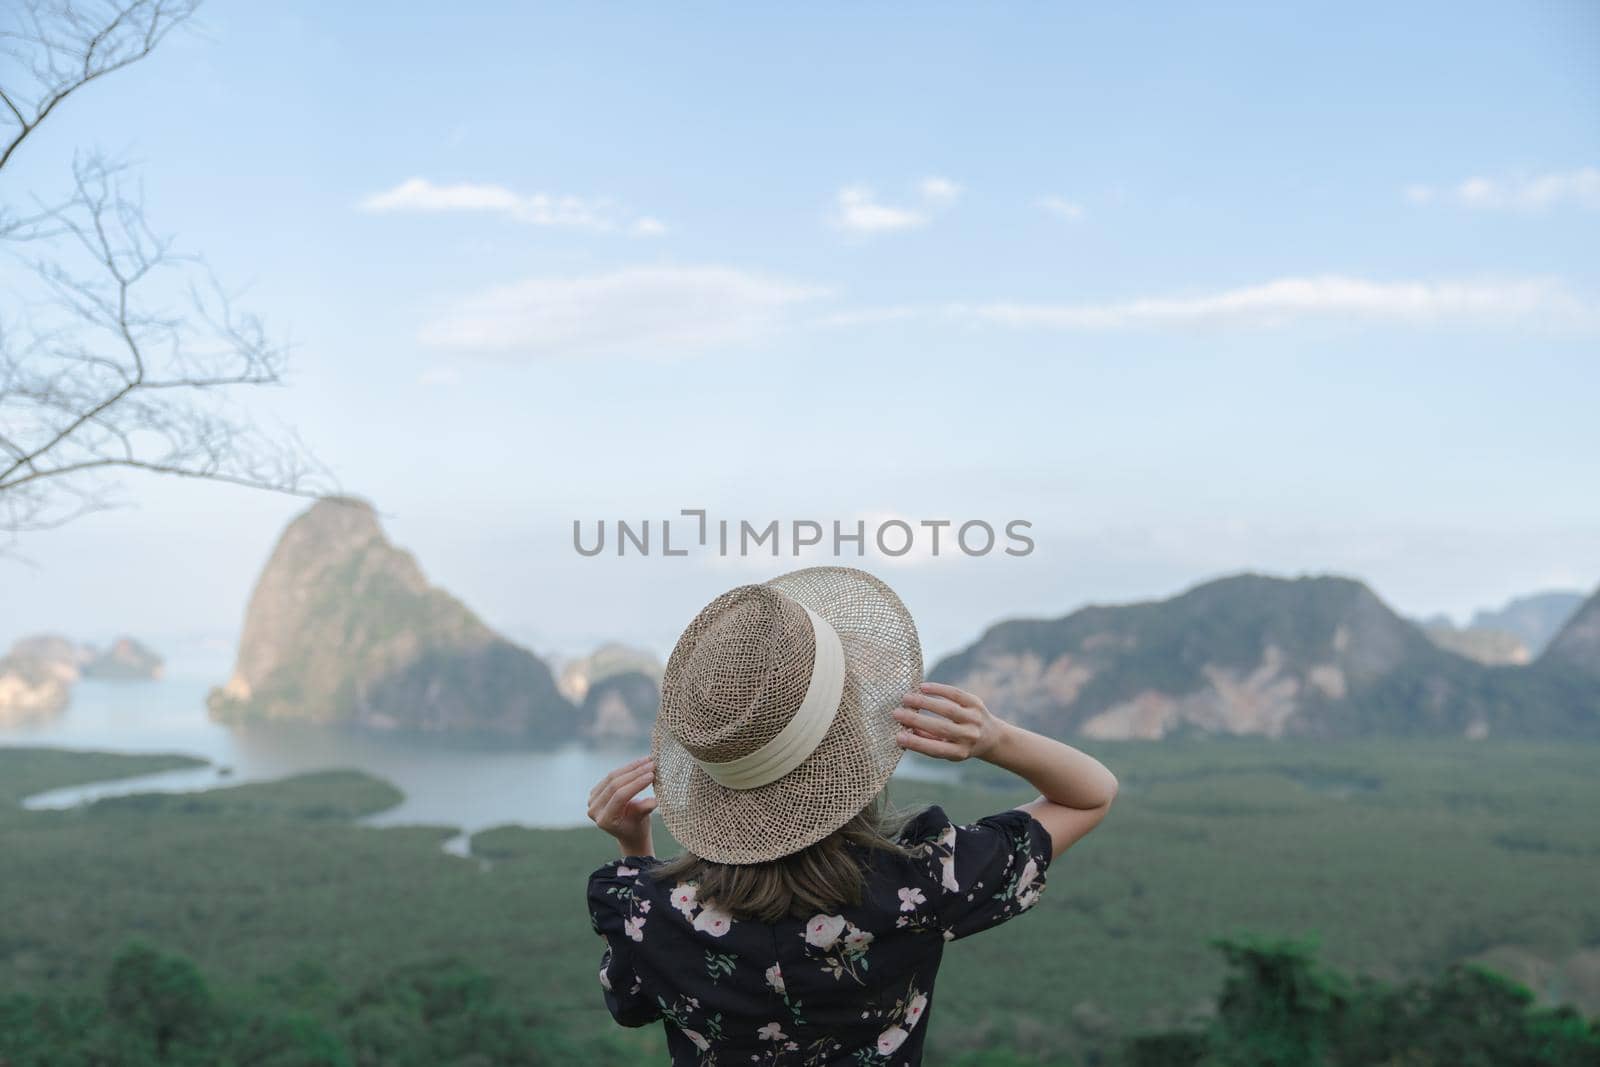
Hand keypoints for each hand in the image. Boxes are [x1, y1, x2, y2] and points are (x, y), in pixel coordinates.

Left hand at [587, 756, 657, 856]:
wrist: (629, 831)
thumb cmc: (638, 828)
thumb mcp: (642, 821)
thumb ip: (644, 810)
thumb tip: (654, 800)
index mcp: (604, 820)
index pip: (620, 796)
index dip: (636, 784)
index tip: (652, 775)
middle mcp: (594, 810)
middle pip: (614, 785)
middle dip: (635, 773)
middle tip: (652, 764)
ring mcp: (593, 799)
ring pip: (612, 777)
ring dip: (632, 767)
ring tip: (649, 760)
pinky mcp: (596, 790)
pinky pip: (611, 775)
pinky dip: (627, 768)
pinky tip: (640, 763)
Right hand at [893, 682, 1007, 761]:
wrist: (992, 737)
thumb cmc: (960, 743)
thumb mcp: (946, 749)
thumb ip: (927, 740)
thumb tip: (903, 730)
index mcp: (960, 752)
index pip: (935, 749)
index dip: (916, 744)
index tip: (897, 736)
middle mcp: (969, 736)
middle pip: (940, 728)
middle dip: (916, 720)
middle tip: (896, 713)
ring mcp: (974, 719)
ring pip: (947, 709)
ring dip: (925, 702)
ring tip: (906, 698)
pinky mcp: (976, 704)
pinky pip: (955, 694)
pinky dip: (938, 689)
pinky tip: (923, 687)